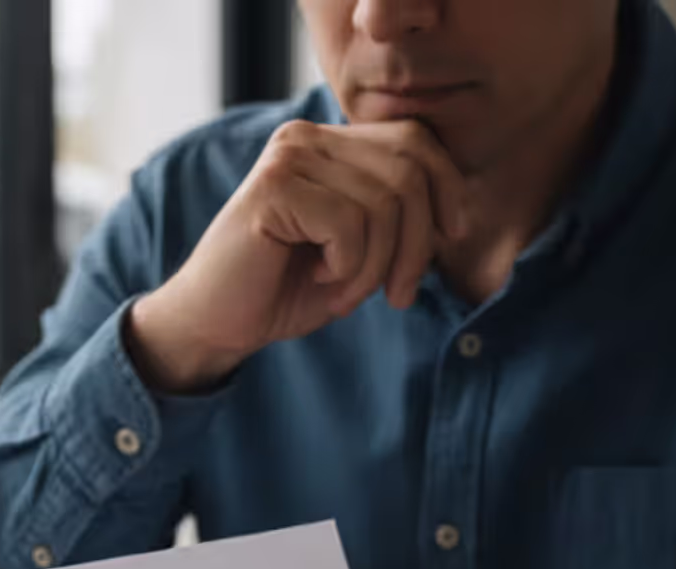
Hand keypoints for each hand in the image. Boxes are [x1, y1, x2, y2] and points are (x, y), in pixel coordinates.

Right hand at [126, 118, 471, 392]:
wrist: (215, 323)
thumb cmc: (287, 289)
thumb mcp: (361, 250)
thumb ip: (399, 218)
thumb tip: (460, 212)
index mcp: (330, 143)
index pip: (415, 140)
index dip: (447, 188)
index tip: (451, 238)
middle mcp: (307, 137)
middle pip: (408, 171)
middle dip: (417, 243)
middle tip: (398, 294)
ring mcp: (288, 157)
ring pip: (384, 204)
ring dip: (377, 267)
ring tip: (344, 293)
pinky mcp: (273, 188)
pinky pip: (350, 225)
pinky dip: (349, 269)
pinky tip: (320, 281)